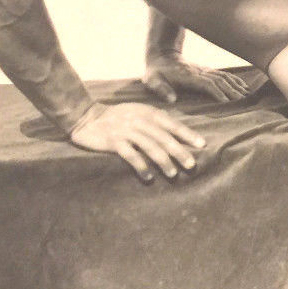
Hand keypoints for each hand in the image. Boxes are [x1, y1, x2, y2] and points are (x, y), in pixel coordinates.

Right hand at [69, 102, 206, 181]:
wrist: (85, 117)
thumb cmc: (116, 116)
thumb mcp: (138, 111)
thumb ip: (155, 119)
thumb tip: (177, 131)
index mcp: (148, 113)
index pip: (172, 124)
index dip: (187, 134)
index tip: (201, 145)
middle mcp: (139, 120)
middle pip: (164, 138)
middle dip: (179, 152)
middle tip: (191, 165)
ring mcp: (126, 131)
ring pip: (150, 147)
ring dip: (163, 162)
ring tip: (173, 174)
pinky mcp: (114, 142)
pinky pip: (131, 156)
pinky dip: (141, 167)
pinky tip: (149, 177)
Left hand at [142, 53, 255, 102]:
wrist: (161, 56)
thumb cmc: (155, 72)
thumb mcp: (152, 80)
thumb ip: (161, 89)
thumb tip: (171, 99)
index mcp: (189, 77)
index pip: (207, 84)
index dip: (218, 92)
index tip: (228, 103)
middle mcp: (200, 72)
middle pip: (220, 81)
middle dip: (233, 91)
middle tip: (244, 102)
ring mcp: (205, 70)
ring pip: (225, 77)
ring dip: (236, 86)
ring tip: (248, 96)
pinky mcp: (207, 71)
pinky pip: (225, 75)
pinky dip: (235, 80)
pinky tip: (244, 87)